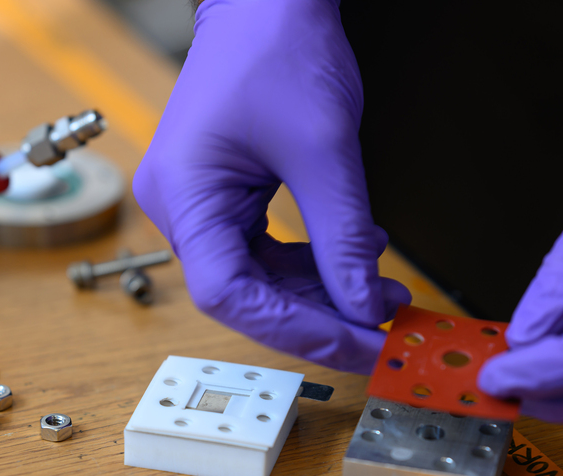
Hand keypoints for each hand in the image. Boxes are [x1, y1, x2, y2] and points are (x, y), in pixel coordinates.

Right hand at [133, 0, 409, 373]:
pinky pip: (264, 251)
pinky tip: (357, 257)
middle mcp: (179, 207)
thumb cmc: (277, 47)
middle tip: (381, 329)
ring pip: (259, 279)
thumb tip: (366, 306)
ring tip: (382, 292)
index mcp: (185, 193)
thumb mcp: (324, 149)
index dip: (295, 329)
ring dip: (321, 293)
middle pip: (244, 294)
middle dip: (318, 315)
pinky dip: (312, 263)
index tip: (358, 341)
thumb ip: (344, 237)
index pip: (228, 294)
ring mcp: (198, 203)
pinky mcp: (222, 197)